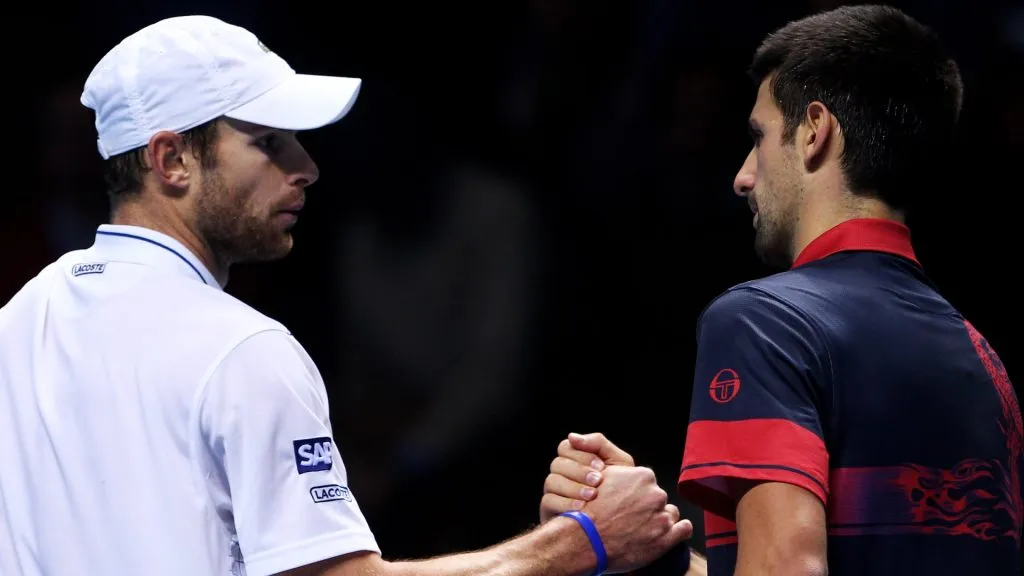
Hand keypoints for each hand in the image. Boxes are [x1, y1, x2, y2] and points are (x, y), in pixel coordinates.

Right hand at [540, 432, 635, 522]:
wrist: (623, 524)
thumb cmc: (622, 490)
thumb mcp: (617, 463)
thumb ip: (599, 444)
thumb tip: (572, 436)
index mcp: (574, 460)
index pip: (566, 447)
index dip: (583, 456)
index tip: (602, 467)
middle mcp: (561, 474)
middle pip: (558, 463)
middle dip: (579, 471)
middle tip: (598, 482)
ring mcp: (553, 492)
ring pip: (551, 481)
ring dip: (573, 487)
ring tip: (592, 496)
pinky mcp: (549, 511)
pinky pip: (548, 501)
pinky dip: (565, 503)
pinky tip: (582, 509)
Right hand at [578, 465, 693, 572]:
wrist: (585, 539)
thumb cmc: (591, 511)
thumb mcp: (603, 479)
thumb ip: (623, 473)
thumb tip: (629, 472)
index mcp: (643, 476)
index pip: (648, 482)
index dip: (638, 493)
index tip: (629, 502)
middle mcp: (656, 494)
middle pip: (658, 498)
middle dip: (648, 507)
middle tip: (631, 518)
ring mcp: (662, 517)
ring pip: (670, 514)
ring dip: (660, 520)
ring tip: (641, 529)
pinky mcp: (666, 537)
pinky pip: (684, 529)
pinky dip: (677, 531)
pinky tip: (665, 534)